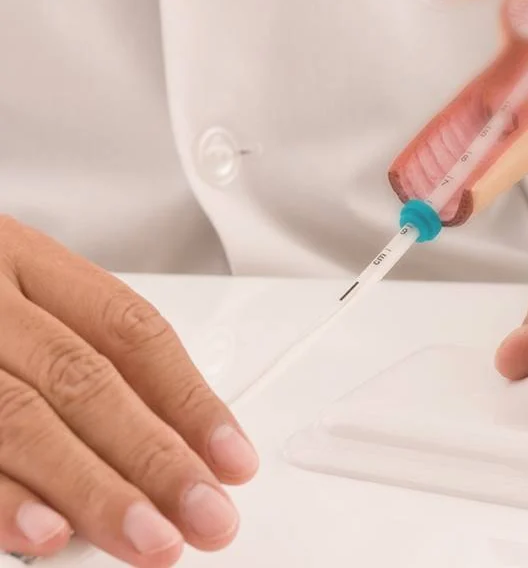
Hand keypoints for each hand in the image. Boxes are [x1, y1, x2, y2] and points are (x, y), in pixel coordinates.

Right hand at [0, 217, 257, 565]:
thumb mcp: (21, 291)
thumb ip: (83, 351)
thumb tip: (175, 431)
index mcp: (30, 264)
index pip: (131, 331)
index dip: (188, 397)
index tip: (231, 459)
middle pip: (82, 380)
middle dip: (152, 456)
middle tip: (203, 518)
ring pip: (20, 418)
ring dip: (88, 489)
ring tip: (146, 539)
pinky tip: (41, 536)